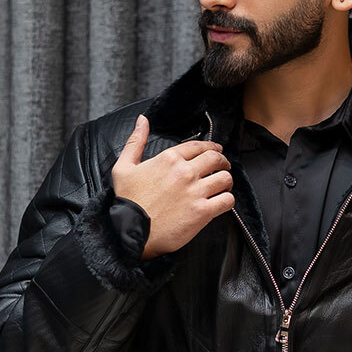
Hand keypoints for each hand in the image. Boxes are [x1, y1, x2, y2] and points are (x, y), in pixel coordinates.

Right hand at [111, 113, 234, 259]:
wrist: (130, 231)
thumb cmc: (127, 201)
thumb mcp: (124, 167)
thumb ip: (135, 141)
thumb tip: (143, 120)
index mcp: (169, 159)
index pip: (199, 146)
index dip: (211, 147)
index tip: (216, 151)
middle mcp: (185, 172)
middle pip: (216, 159)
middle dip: (223, 162)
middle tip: (224, 167)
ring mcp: (195, 192)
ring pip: (225, 178)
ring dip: (226, 182)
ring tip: (224, 186)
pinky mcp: (202, 211)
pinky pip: (227, 201)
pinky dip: (228, 200)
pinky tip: (222, 202)